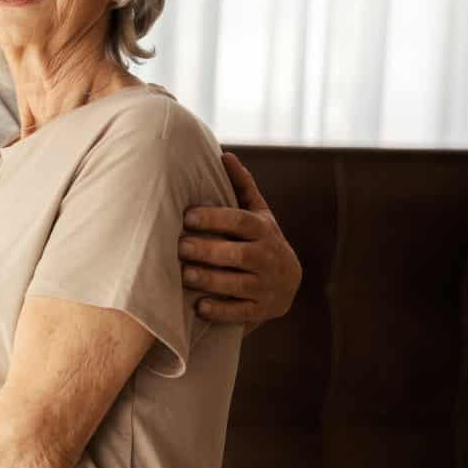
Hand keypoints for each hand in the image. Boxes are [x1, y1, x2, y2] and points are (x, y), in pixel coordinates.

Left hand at [179, 152, 302, 326]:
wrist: (287, 282)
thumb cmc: (260, 240)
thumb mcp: (257, 213)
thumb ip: (242, 187)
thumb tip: (224, 154)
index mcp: (264, 230)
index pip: (240, 221)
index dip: (215, 218)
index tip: (187, 216)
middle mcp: (269, 257)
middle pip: (239, 254)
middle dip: (208, 250)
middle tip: (180, 246)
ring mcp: (267, 286)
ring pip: (239, 284)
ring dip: (210, 279)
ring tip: (184, 274)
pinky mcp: (263, 310)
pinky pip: (242, 313)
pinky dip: (221, 310)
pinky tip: (199, 307)